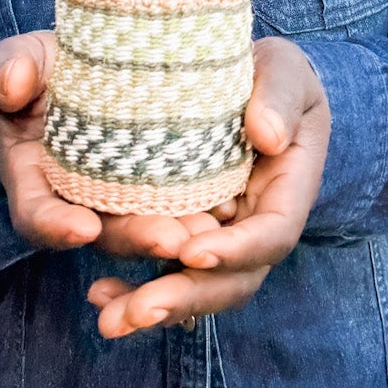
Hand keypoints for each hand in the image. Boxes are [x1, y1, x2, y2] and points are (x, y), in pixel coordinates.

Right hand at [0, 33, 225, 259]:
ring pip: (149, 227)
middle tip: (174, 238)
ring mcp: (122, 196)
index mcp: (34, 177)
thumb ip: (10, 66)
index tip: (82, 228)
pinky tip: (233, 206)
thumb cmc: (46, 63)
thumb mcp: (22, 56)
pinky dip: (203, 209)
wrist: (94, 59)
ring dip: (180, 233)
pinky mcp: (163, 182)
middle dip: (137, 238)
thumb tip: (13, 83)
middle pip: (105, 233)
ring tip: (212, 229)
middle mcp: (79, 199)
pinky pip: (181, 205)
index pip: (35, 214)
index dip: (54, 226)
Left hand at [86, 36, 329, 338]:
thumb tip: (268, 136)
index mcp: (288, 190)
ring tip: (109, 318)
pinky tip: (99, 294)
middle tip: (138, 312)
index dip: (237, 251)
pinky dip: (134, 287)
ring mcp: (221, 234)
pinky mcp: (185, 231)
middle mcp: (255, 225)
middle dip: (186, 297)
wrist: (248, 82)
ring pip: (195, 285)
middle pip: (231, 280)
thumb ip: (281, 97)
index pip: (272, 234)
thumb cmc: (273, 73)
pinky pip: (165, 269)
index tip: (193, 252)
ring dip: (152, 307)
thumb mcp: (285, 69)